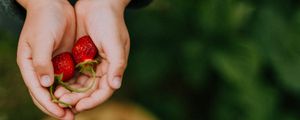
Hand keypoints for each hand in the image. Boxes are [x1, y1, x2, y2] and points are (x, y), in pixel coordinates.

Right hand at [16, 0, 75, 118]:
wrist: (54, 5)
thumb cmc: (44, 20)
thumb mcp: (41, 40)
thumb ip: (42, 62)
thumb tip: (44, 85)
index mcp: (29, 66)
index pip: (37, 91)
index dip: (48, 104)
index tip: (61, 114)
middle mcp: (40, 69)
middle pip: (48, 94)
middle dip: (59, 107)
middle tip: (71, 118)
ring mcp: (53, 66)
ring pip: (60, 88)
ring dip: (68, 100)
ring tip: (79, 110)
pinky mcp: (64, 61)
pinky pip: (70, 78)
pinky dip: (75, 87)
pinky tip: (84, 94)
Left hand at [54, 0, 129, 111]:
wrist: (97, 3)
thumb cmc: (109, 21)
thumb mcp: (115, 42)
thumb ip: (117, 64)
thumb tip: (116, 85)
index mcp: (114, 66)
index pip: (105, 90)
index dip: (93, 101)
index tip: (79, 106)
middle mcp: (104, 67)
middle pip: (91, 90)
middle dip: (78, 98)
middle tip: (63, 101)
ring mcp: (92, 62)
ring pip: (81, 83)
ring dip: (71, 91)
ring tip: (57, 95)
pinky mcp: (81, 56)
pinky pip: (74, 72)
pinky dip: (66, 79)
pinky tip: (56, 83)